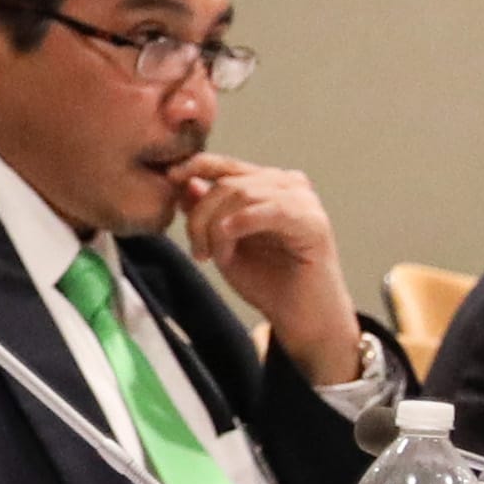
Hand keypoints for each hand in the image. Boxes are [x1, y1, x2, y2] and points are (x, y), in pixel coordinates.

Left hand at [171, 154, 370, 385]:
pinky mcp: (314, 223)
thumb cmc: (267, 282)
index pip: (225, 165)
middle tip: (199, 252)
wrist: (301, 319)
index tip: (169, 178)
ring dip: (219, 228)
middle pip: (228, 182)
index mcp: (266, 185)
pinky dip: (243, 222)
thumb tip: (184, 182)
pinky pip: (273, 209)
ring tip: (218, 258)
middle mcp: (288, 185)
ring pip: (244, 194)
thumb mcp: (222, 244)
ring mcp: (304, 201)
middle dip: (201, 217)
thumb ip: (206, 213)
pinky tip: (228, 240)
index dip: (194, 166)